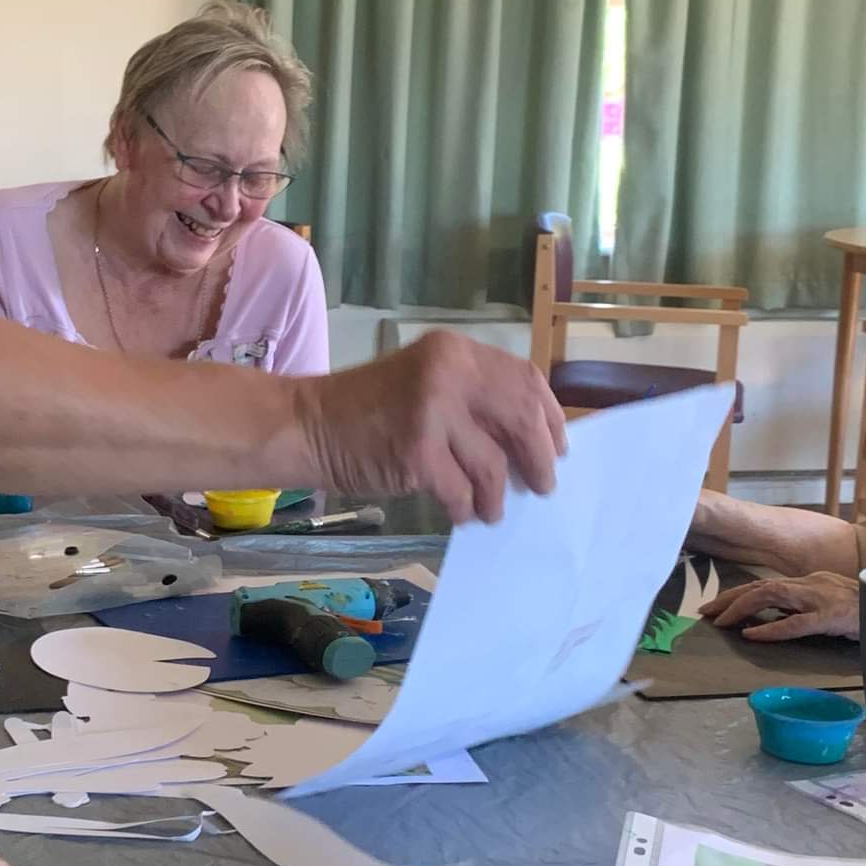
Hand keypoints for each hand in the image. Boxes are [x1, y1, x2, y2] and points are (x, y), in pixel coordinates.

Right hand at [305, 332, 566, 522]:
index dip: (550, 417)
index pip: (525, 380)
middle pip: (521, 419)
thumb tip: (533, 442)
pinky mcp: (416, 453)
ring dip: (497, 496)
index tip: (558, 446)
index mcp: (455, 352)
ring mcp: (431, 412)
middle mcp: (448, 373)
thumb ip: (474, 400)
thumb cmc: (368, 411)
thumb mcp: (427, 385)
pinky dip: (467, 508)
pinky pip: (462, 491)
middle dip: (539, 460)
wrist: (307, 425)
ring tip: (489, 510)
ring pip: (493, 465)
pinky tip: (461, 513)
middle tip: (541, 487)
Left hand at [702, 571, 859, 641]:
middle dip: (730, 598)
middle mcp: (810, 584)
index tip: (714, 607)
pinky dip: (771, 629)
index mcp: (809, 582)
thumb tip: (773, 618)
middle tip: (706, 613)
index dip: (737, 594)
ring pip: (771, 595)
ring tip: (721, 621)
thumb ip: (803, 607)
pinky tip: (751, 636)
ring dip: (741, 608)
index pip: (765, 584)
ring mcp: (820, 598)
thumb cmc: (864, 609)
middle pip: (761, 586)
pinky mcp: (831, 616)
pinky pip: (796, 623)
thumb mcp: (829, 603)